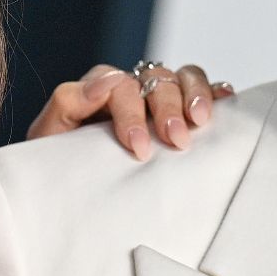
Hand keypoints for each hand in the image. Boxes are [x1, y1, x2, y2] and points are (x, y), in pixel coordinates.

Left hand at [26, 62, 235, 160]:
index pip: (118, 84)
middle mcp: (133, 90)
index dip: (131, 111)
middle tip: (175, 139)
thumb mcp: (50, 137)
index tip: (138, 147)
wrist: (72, 198)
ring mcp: (159, 100)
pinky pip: (206, 91)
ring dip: (195, 96)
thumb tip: (102, 83)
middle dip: (166, 107)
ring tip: (201, 121)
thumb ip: (67, 104)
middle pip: (156, 78)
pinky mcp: (183, 115)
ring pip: (183, 77)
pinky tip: (226, 104)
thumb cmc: (63, 168)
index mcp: (98, 93)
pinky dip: (217, 93)